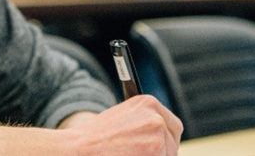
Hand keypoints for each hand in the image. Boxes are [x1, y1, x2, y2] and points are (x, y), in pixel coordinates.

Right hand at [64, 95, 182, 155]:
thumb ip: (145, 122)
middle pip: (173, 142)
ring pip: (168, 155)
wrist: (81, 148)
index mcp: (149, 103)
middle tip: (146, 154)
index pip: (173, 125)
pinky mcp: (157, 152)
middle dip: (163, 152)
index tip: (162, 147)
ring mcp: (158, 136)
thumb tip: (161, 135)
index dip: (167, 139)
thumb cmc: (97, 137)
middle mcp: (156, 117)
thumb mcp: (124, 118)